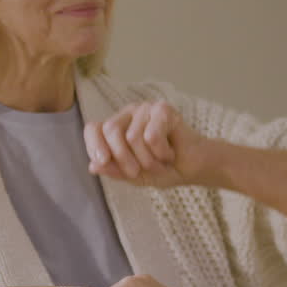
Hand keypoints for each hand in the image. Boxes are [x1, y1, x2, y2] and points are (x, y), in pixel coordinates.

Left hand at [85, 101, 210, 186]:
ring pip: (134, 137)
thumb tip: (92, 166)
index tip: (101, 161)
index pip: (93, 128)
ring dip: (148, 160)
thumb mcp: (134, 176)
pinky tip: (170, 153)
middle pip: (111, 130)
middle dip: (123, 158)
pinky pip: (152, 136)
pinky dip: (161, 152)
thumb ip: (114, 170)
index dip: (93, 144)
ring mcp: (146, 109)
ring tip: (160, 163)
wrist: (193, 169)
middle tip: (136, 172)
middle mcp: (128, 114)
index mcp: (117, 128)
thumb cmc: (164, 169)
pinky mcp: (163, 109)